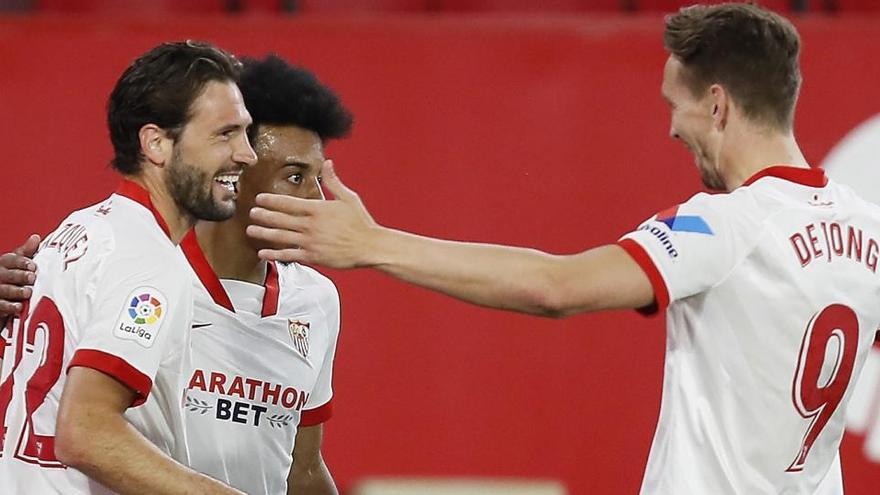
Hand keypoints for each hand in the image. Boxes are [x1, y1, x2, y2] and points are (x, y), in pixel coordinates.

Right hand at [0, 234, 39, 316]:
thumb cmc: (13, 279)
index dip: (22, 262)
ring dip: (16, 291)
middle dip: (20, 276)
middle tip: (32, 278)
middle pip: (7, 274)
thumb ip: (27, 253)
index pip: (10, 260)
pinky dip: (10, 306)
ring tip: (28, 292)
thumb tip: (35, 238)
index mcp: (3, 264)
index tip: (33, 265)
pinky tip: (19, 306)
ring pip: (4, 290)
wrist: (3, 299)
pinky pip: (1, 305)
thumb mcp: (19, 264)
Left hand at [246, 160, 378, 267]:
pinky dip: (275, 254)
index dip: (272, 201)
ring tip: (251, 230)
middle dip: (263, 215)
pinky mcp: (313, 256)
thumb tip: (328, 163)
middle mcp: (311, 225)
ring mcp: (310, 241)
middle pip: (281, 219)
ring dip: (264, 233)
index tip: (260, 199)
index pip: (289, 203)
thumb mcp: (348, 198)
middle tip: (250, 213)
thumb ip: (333, 182)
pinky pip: (289, 254)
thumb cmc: (360, 222)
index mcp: (318, 209)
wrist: (369, 246)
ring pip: (281, 236)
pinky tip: (263, 252)